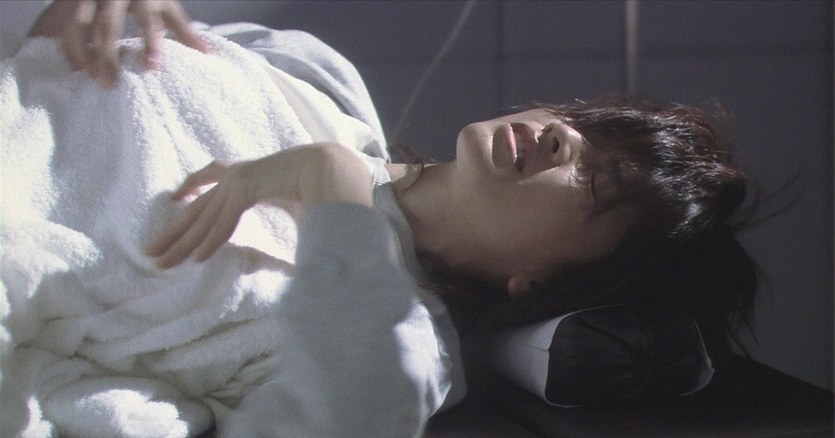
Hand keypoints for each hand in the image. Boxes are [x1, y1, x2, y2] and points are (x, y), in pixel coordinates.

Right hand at [29, 0, 209, 87]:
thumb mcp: (166, 6)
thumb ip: (182, 30)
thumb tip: (206, 53)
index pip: (148, 19)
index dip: (150, 42)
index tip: (152, 67)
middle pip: (109, 24)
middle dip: (107, 54)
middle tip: (109, 83)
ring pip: (80, 23)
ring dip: (83, 51)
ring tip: (91, 77)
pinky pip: (65, 22)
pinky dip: (68, 45)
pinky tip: (74, 67)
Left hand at [145, 144, 373, 268]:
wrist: (335, 168)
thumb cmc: (323, 186)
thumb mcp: (296, 202)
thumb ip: (288, 214)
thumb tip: (295, 246)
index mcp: (250, 178)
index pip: (213, 186)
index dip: (192, 191)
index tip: (176, 197)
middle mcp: (239, 177)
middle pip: (198, 208)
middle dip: (174, 232)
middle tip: (151, 252)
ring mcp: (241, 180)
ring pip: (204, 218)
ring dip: (182, 243)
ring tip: (162, 262)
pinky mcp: (247, 187)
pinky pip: (224, 221)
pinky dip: (210, 241)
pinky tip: (196, 258)